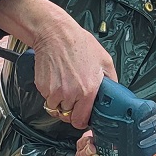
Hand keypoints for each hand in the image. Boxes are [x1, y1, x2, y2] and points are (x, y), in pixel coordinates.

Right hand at [0, 0, 116, 129]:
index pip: (81, 121)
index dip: (83, 121)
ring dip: (60, 103)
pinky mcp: (42, 87)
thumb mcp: (104, 60)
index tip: (83, 117)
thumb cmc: (78, 43)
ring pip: (56, 109)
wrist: (55, 34)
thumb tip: (113, 93)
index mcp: (88, 90)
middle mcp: (70, 94)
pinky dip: (51, 94)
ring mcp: (54, 92)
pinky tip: (57, 80)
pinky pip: (47, 98)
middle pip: (68, 116)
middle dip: (72, 110)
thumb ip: (111, 80)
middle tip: (74, 98)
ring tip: (65, 87)